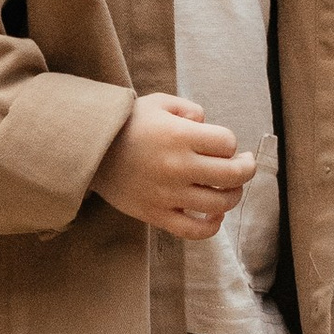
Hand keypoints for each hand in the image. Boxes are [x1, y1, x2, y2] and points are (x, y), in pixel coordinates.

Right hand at [93, 95, 251, 241]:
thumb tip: (208, 126)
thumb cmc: (127, 123)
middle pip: (232, 175)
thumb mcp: (159, 103)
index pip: (227, 143)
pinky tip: (214, 214)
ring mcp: (168, 194)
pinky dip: (212, 225)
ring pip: (220, 204)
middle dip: (245, 168)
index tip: (223, 143)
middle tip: (243, 163)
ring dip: (233, 195)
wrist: (89, 150)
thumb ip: (190, 109)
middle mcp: (177, 166)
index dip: (230, 142)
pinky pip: (195, 230)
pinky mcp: (157, 214)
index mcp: (179, 136)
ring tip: (229, 187)